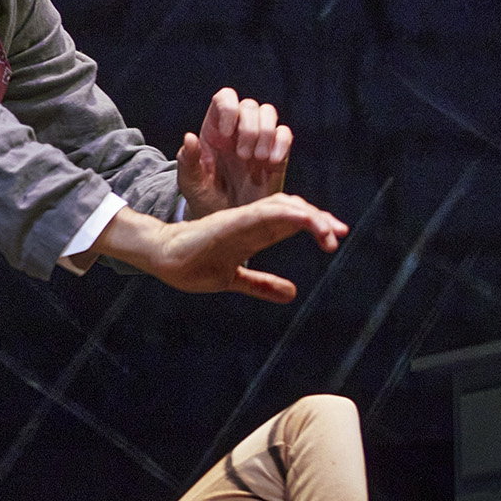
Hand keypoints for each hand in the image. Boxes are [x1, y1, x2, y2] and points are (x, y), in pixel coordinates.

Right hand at [95, 192, 347, 302]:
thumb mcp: (234, 278)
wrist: (162, 257)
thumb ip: (261, 284)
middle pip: (293, 210)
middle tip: (339, 233)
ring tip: (327, 231)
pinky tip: (302, 218)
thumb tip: (292, 294)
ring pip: (283, 207)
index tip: (335, 238)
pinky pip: (263, 211)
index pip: (291, 222)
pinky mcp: (232, 220)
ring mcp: (243, 219)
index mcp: (254, 233)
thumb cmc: (193, 264)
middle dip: (319, 219)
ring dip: (308, 216)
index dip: (316, 226)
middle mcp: (253, 222)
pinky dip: (285, 212)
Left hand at [173, 87, 289, 213]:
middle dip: (249, 127)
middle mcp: (237, 130)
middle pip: (250, 105)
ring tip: (257, 158)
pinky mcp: (276, 154)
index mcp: (214, 130)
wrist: (227, 220)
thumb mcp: (190, 183)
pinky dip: (281, 143)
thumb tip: (189, 137)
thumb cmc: (205, 199)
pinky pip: (285, 134)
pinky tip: (271, 162)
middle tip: (243, 155)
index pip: (224, 98)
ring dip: (265, 133)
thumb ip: (188, 161)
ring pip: (269, 113)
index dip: (229, 107)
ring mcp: (258, 140)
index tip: (227, 133)